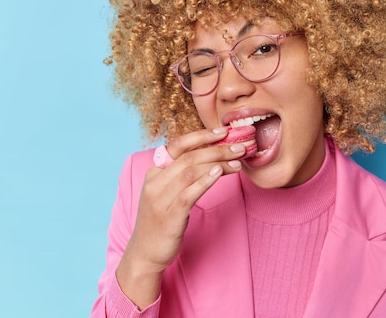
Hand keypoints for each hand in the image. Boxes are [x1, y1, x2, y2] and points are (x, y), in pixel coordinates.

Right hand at [115, 127, 245, 307]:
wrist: (144, 253)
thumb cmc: (160, 220)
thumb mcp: (165, 192)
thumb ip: (180, 174)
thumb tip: (209, 157)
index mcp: (154, 172)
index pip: (177, 145)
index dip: (201, 136)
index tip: (223, 131)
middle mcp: (155, 182)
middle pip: (189, 157)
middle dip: (217, 149)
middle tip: (240, 146)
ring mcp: (160, 198)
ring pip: (190, 171)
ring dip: (217, 162)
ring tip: (238, 161)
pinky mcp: (169, 215)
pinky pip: (189, 193)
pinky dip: (205, 180)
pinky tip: (220, 173)